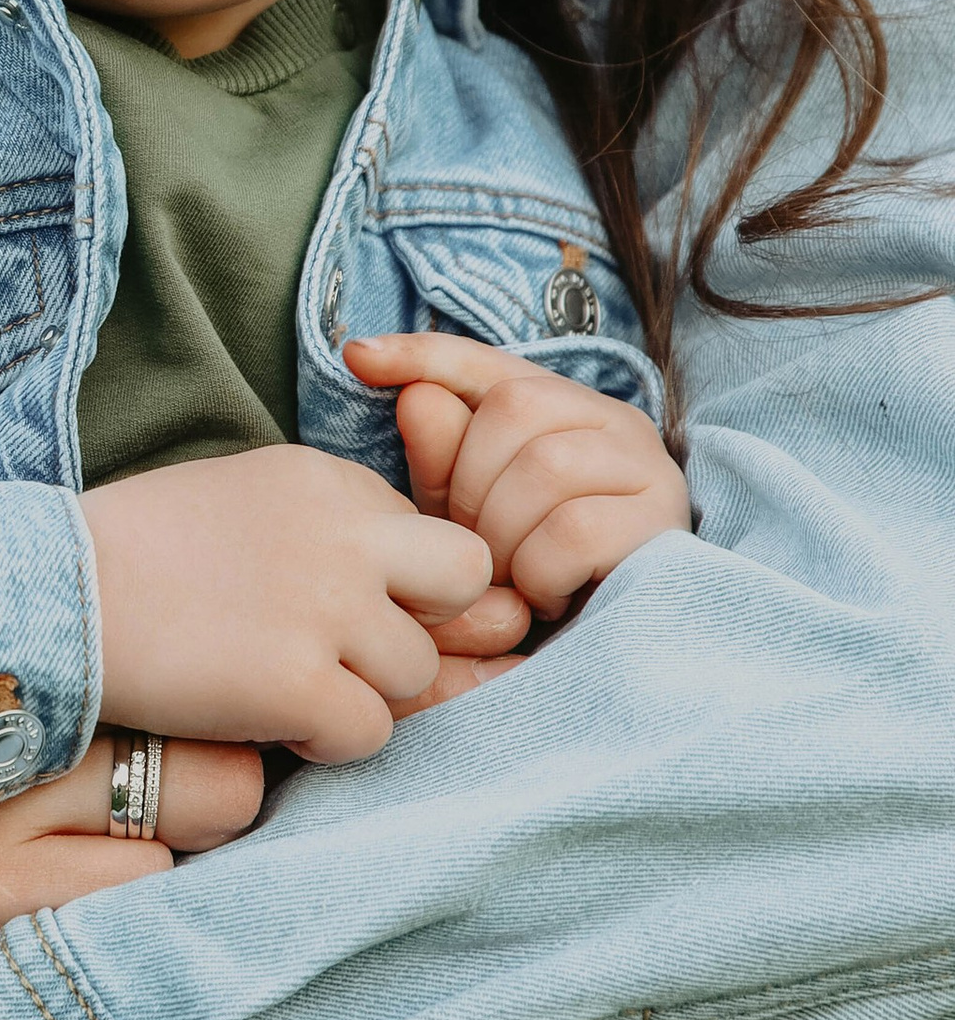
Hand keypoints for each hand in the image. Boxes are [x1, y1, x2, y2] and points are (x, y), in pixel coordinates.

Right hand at [84, 442, 498, 760]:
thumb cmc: (124, 552)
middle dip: (424, 620)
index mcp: (324, 479)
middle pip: (463, 579)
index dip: (385, 581)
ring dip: (362, 693)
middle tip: (353, 652)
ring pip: (416, 671)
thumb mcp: (234, 495)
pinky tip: (272, 727)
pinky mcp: (301, 685)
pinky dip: (327, 744)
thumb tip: (378, 582)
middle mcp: (343, 535)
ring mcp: (329, 610)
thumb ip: (315, 524)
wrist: (47, 597)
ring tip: (286, 692)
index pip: (418, 532)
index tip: (321, 606)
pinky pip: (370, 733)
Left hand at [347, 331, 689, 614]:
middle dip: (470, 487)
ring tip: (508, 579)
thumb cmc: (525, 584)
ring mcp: (650, 471)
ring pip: (545, 468)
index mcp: (565, 412)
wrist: (598, 664)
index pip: (489, 364)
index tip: (355, 358)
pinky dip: (539, 573)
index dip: (422, 355)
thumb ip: (442, 459)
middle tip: (475, 551)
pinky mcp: (664, 527)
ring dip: (503, 536)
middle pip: (515, 409)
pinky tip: (545, 597)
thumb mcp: (468, 519)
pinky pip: (571, 530)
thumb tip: (414, 397)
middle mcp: (617, 426)